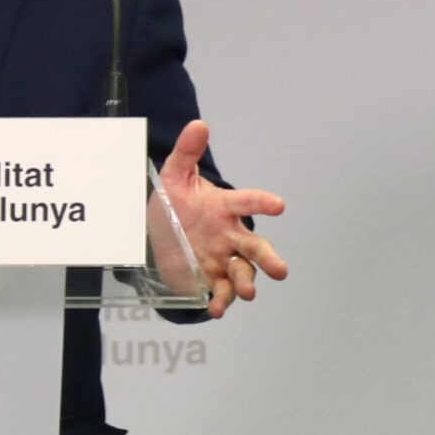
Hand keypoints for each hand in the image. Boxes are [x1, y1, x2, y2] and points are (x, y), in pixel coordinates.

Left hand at [155, 120, 286, 318]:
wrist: (155, 235)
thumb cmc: (174, 205)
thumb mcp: (174, 177)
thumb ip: (188, 152)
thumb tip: (199, 124)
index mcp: (224, 208)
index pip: (247, 202)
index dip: (262, 203)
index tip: (278, 205)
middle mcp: (230, 236)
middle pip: (255, 247)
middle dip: (268, 258)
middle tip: (280, 270)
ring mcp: (222, 259)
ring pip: (243, 272)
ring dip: (247, 283)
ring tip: (248, 293)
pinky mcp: (210, 279)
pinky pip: (221, 292)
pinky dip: (221, 301)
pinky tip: (216, 309)